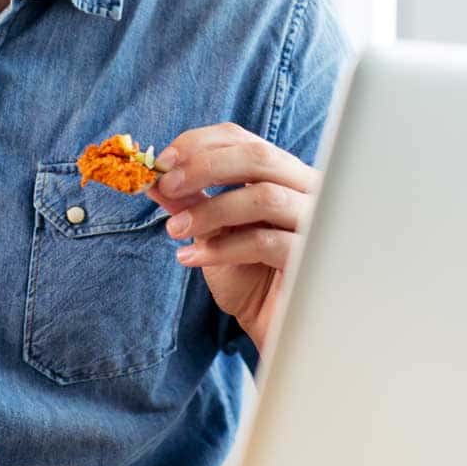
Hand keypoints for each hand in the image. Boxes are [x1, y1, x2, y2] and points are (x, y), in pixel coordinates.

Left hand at [145, 123, 318, 355]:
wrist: (271, 325)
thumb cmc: (247, 275)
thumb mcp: (211, 233)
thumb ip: (189, 202)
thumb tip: (153, 178)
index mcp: (280, 175)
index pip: (244, 140)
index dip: (200, 144)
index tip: (162, 161)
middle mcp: (305, 190)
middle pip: (258, 157)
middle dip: (204, 167)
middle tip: (166, 186)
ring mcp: (313, 222)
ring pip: (264, 196)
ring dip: (209, 209)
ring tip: (174, 229)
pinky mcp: (310, 258)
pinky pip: (265, 242)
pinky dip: (221, 248)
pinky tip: (191, 259)